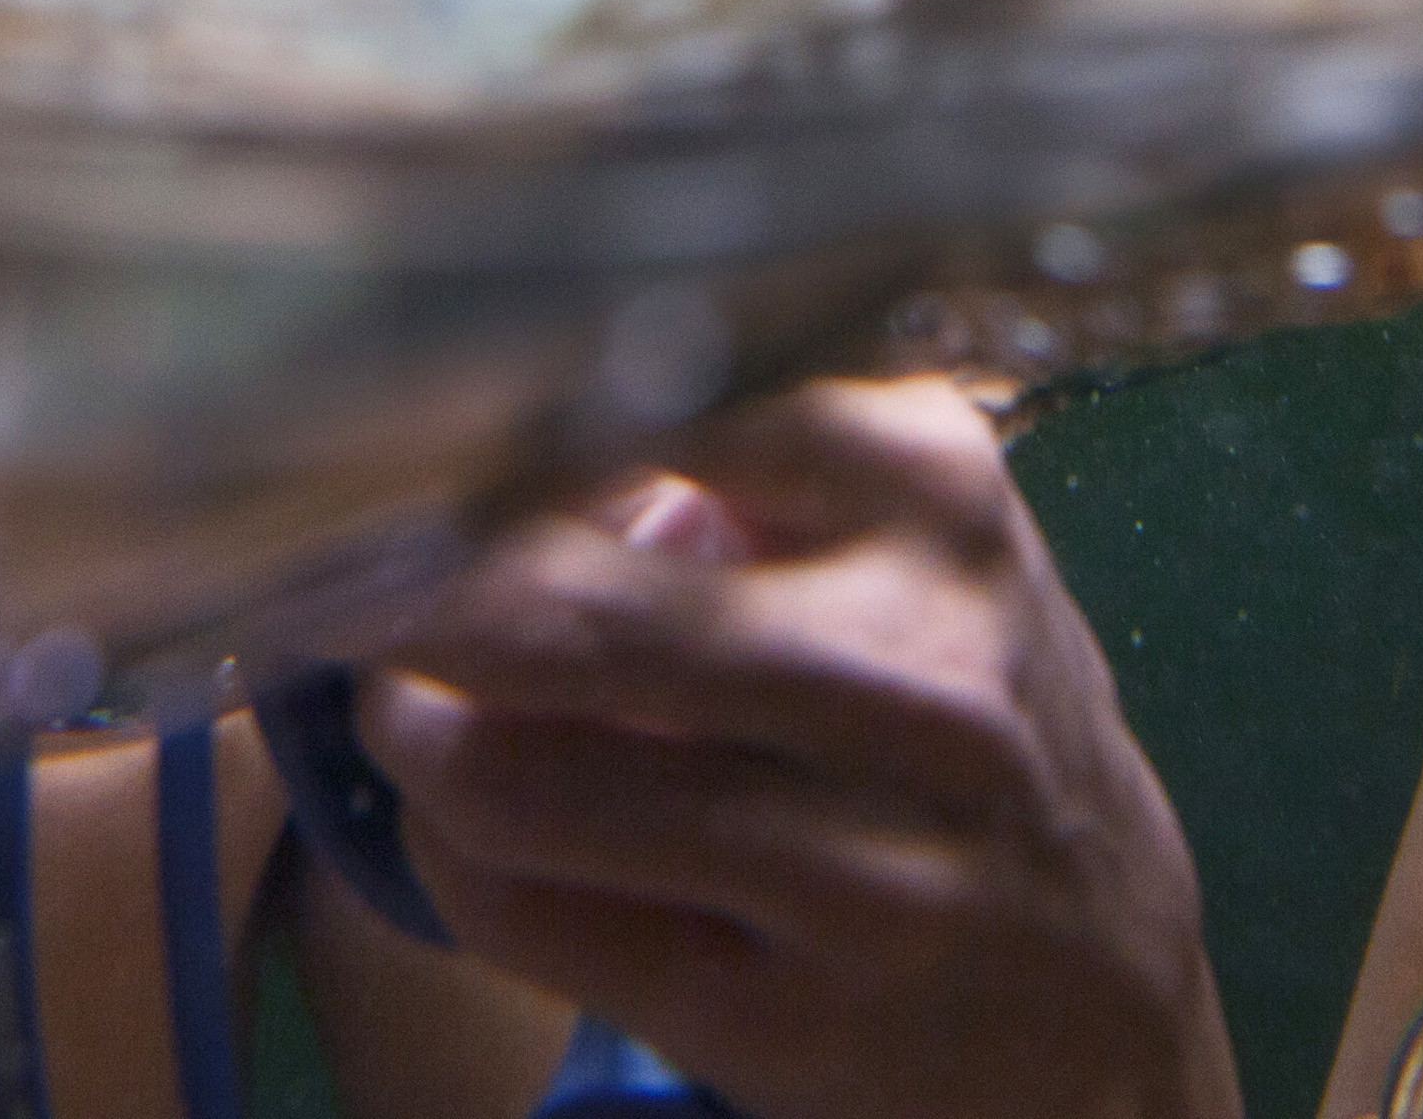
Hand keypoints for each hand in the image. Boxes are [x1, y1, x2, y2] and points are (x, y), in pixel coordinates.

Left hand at [358, 377, 1232, 1118]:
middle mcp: (917, 671)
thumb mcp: (908, 543)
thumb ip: (726, 465)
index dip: (487, 423)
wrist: (1099, 992)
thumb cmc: (957, 713)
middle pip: (556, 610)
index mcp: (937, 498)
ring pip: (513, 782)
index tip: (387, 427)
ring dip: (414, 736)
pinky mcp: (795, 1021)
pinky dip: (454, 862)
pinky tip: (471, 828)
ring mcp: (866, 862)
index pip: (670, 402)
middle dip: (397, 596)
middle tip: (324, 575)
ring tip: (408, 707)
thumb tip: (470, 441)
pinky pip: (527, 919)